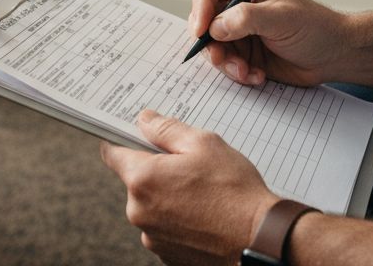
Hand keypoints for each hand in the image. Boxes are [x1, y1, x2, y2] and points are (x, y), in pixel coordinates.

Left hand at [101, 109, 278, 264]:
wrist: (259, 239)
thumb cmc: (234, 191)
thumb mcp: (204, 144)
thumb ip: (167, 129)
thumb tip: (145, 120)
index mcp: (143, 179)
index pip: (113, 153)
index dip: (123, 141)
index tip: (135, 136)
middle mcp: (139, 212)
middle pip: (136, 181)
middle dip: (157, 170)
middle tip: (190, 166)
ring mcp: (152, 237)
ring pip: (152, 205)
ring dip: (169, 196)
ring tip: (203, 193)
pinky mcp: (166, 254)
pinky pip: (165, 228)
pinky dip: (179, 219)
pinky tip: (204, 214)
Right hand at [189, 0, 347, 86]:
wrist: (333, 56)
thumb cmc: (316, 27)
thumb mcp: (282, 18)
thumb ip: (247, 18)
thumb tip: (215, 26)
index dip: (200, 5)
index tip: (201, 30)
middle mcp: (238, 5)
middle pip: (203, 19)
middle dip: (210, 43)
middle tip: (221, 59)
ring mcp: (239, 30)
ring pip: (211, 46)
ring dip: (226, 63)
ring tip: (246, 71)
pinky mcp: (243, 53)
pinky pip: (226, 64)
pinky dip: (237, 73)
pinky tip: (257, 75)